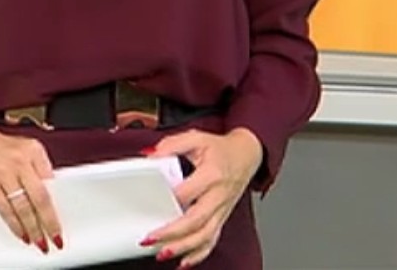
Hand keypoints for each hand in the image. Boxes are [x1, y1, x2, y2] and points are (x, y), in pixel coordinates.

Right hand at [0, 123, 62, 254]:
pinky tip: (21, 233)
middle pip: (41, 198)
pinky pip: (5, 209)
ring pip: (23, 207)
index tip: (63, 223)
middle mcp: (20, 160)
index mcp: (34, 151)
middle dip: (50, 223)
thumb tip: (50, 201)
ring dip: (33, 228)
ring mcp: (3, 172)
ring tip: (39, 241)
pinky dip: (15, 225)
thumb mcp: (23, 150)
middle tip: (55, 239)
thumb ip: (38, 171)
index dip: (59, 206)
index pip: (52, 185)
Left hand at [140, 128, 263, 266]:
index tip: (149, 203)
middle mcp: (218, 196)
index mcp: (212, 175)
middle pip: (196, 221)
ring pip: (205, 235)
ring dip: (184, 248)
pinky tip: (184, 261)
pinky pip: (212, 240)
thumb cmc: (220, 149)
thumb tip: (150, 157)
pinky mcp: (222, 217)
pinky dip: (199, 254)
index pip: (187, 192)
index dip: (168, 199)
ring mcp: (222, 209)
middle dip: (173, 233)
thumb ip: (170, 145)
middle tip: (151, 238)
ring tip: (163, 253)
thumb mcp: (195, 138)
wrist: (246, 155)